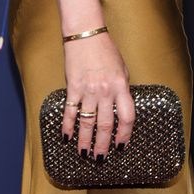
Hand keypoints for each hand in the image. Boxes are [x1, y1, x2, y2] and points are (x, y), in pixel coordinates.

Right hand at [61, 33, 134, 158]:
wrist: (86, 34)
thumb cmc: (106, 50)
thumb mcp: (122, 69)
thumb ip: (122, 90)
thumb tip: (121, 110)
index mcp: (121, 86)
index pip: (127, 117)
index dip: (125, 134)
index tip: (122, 146)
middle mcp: (105, 90)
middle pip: (106, 125)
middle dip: (103, 145)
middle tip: (100, 159)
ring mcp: (88, 90)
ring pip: (87, 122)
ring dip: (85, 140)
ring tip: (84, 153)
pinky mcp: (73, 87)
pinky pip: (70, 111)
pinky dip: (68, 126)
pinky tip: (66, 137)